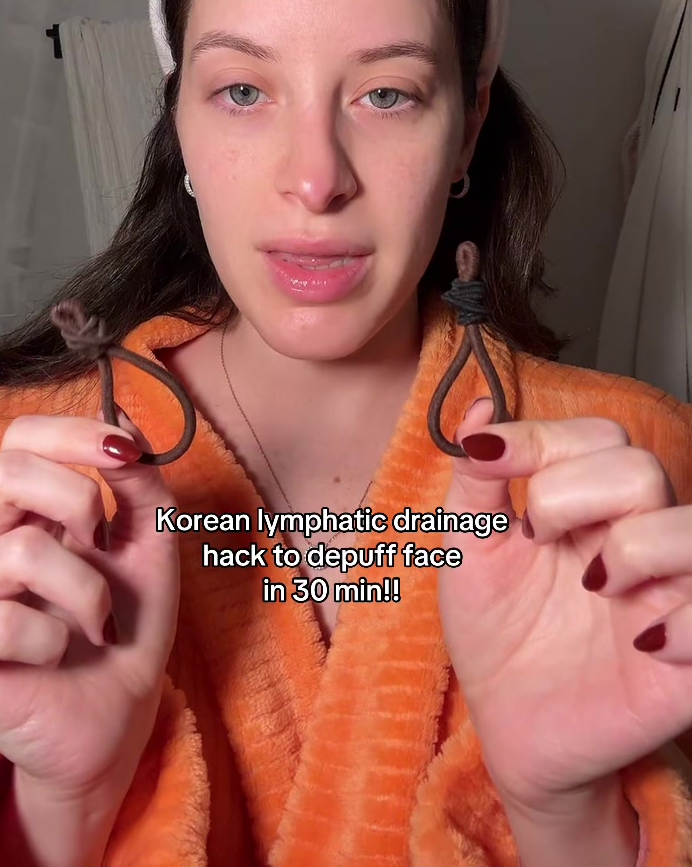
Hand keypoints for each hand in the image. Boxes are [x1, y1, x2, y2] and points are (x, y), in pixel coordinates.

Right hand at [0, 405, 179, 802]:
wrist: (119, 720)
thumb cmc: (128, 628)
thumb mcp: (152, 546)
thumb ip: (139, 485)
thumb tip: (121, 419)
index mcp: (28, 512)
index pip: (21, 439)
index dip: (72, 432)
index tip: (124, 451)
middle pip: (4, 471)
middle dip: (75, 498)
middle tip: (103, 539)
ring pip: (19, 553)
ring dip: (84, 587)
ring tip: (99, 619)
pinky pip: (3, 624)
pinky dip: (54, 640)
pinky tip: (60, 657)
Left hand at [437, 397, 691, 813]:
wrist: (506, 729)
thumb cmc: (497, 635)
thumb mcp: (468, 552)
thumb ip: (475, 480)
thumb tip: (479, 409)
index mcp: (590, 506)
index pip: (598, 437)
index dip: (542, 438)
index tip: (488, 458)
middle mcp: (637, 538)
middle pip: (641, 470)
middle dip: (576, 491)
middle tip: (538, 537)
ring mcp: (669, 597)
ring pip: (690, 529)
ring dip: (634, 547)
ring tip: (594, 585)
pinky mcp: (688, 661)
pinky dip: (682, 622)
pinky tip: (638, 643)